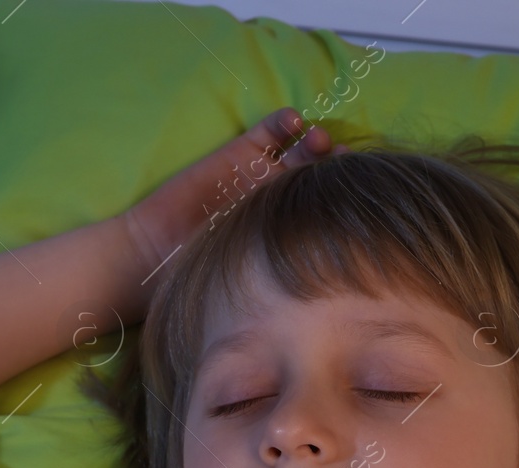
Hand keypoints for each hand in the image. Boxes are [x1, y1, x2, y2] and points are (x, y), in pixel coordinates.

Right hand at [119, 107, 344, 286]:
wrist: (155, 256)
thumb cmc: (206, 278)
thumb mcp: (255, 283)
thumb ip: (289, 276)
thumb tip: (336, 294)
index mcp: (290, 234)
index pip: (330, 213)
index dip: (348, 202)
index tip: (364, 198)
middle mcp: (282, 202)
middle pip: (322, 178)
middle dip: (337, 169)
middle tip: (345, 164)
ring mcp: (263, 175)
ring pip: (302, 150)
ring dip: (316, 143)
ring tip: (319, 142)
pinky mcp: (240, 152)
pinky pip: (270, 131)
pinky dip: (284, 121)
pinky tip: (294, 121)